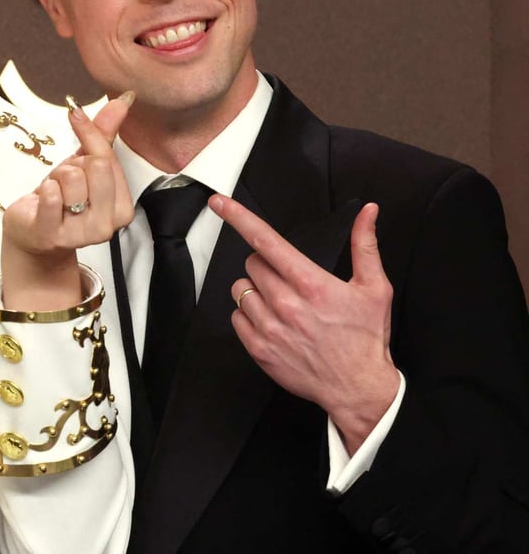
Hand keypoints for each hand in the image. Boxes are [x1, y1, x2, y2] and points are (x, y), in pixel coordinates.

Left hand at [0, 93, 134, 310]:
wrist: (30, 233)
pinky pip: (51, 196)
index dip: (90, 134)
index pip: (109, 158)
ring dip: (55, 179)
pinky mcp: (51, 236)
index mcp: (122, 209)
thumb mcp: (83, 165)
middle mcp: (106, 226)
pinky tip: (42, 200)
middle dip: (72, 164)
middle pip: (95, 166)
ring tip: (53, 193)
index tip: (76, 116)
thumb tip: (123, 99)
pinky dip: (44, 190)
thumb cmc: (60, 199)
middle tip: (63, 180)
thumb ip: (104, 134)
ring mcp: (79, 235)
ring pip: (72, 178)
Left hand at [211, 194, 399, 452]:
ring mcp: (268, 327)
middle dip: (267, 265)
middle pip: (252, 262)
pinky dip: (250, 315)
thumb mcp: (374, 288)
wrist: (359, 389)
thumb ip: (365, 245)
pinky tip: (274, 322)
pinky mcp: (258, 349)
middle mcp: (284, 303)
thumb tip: (369, 211)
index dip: (238, 216)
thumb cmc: (367, 337)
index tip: (218, 202)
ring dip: (256, 290)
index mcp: (309, 282)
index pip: (264, 240)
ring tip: (282, 303)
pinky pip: (236, 317)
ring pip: (241, 289)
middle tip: (290, 280)